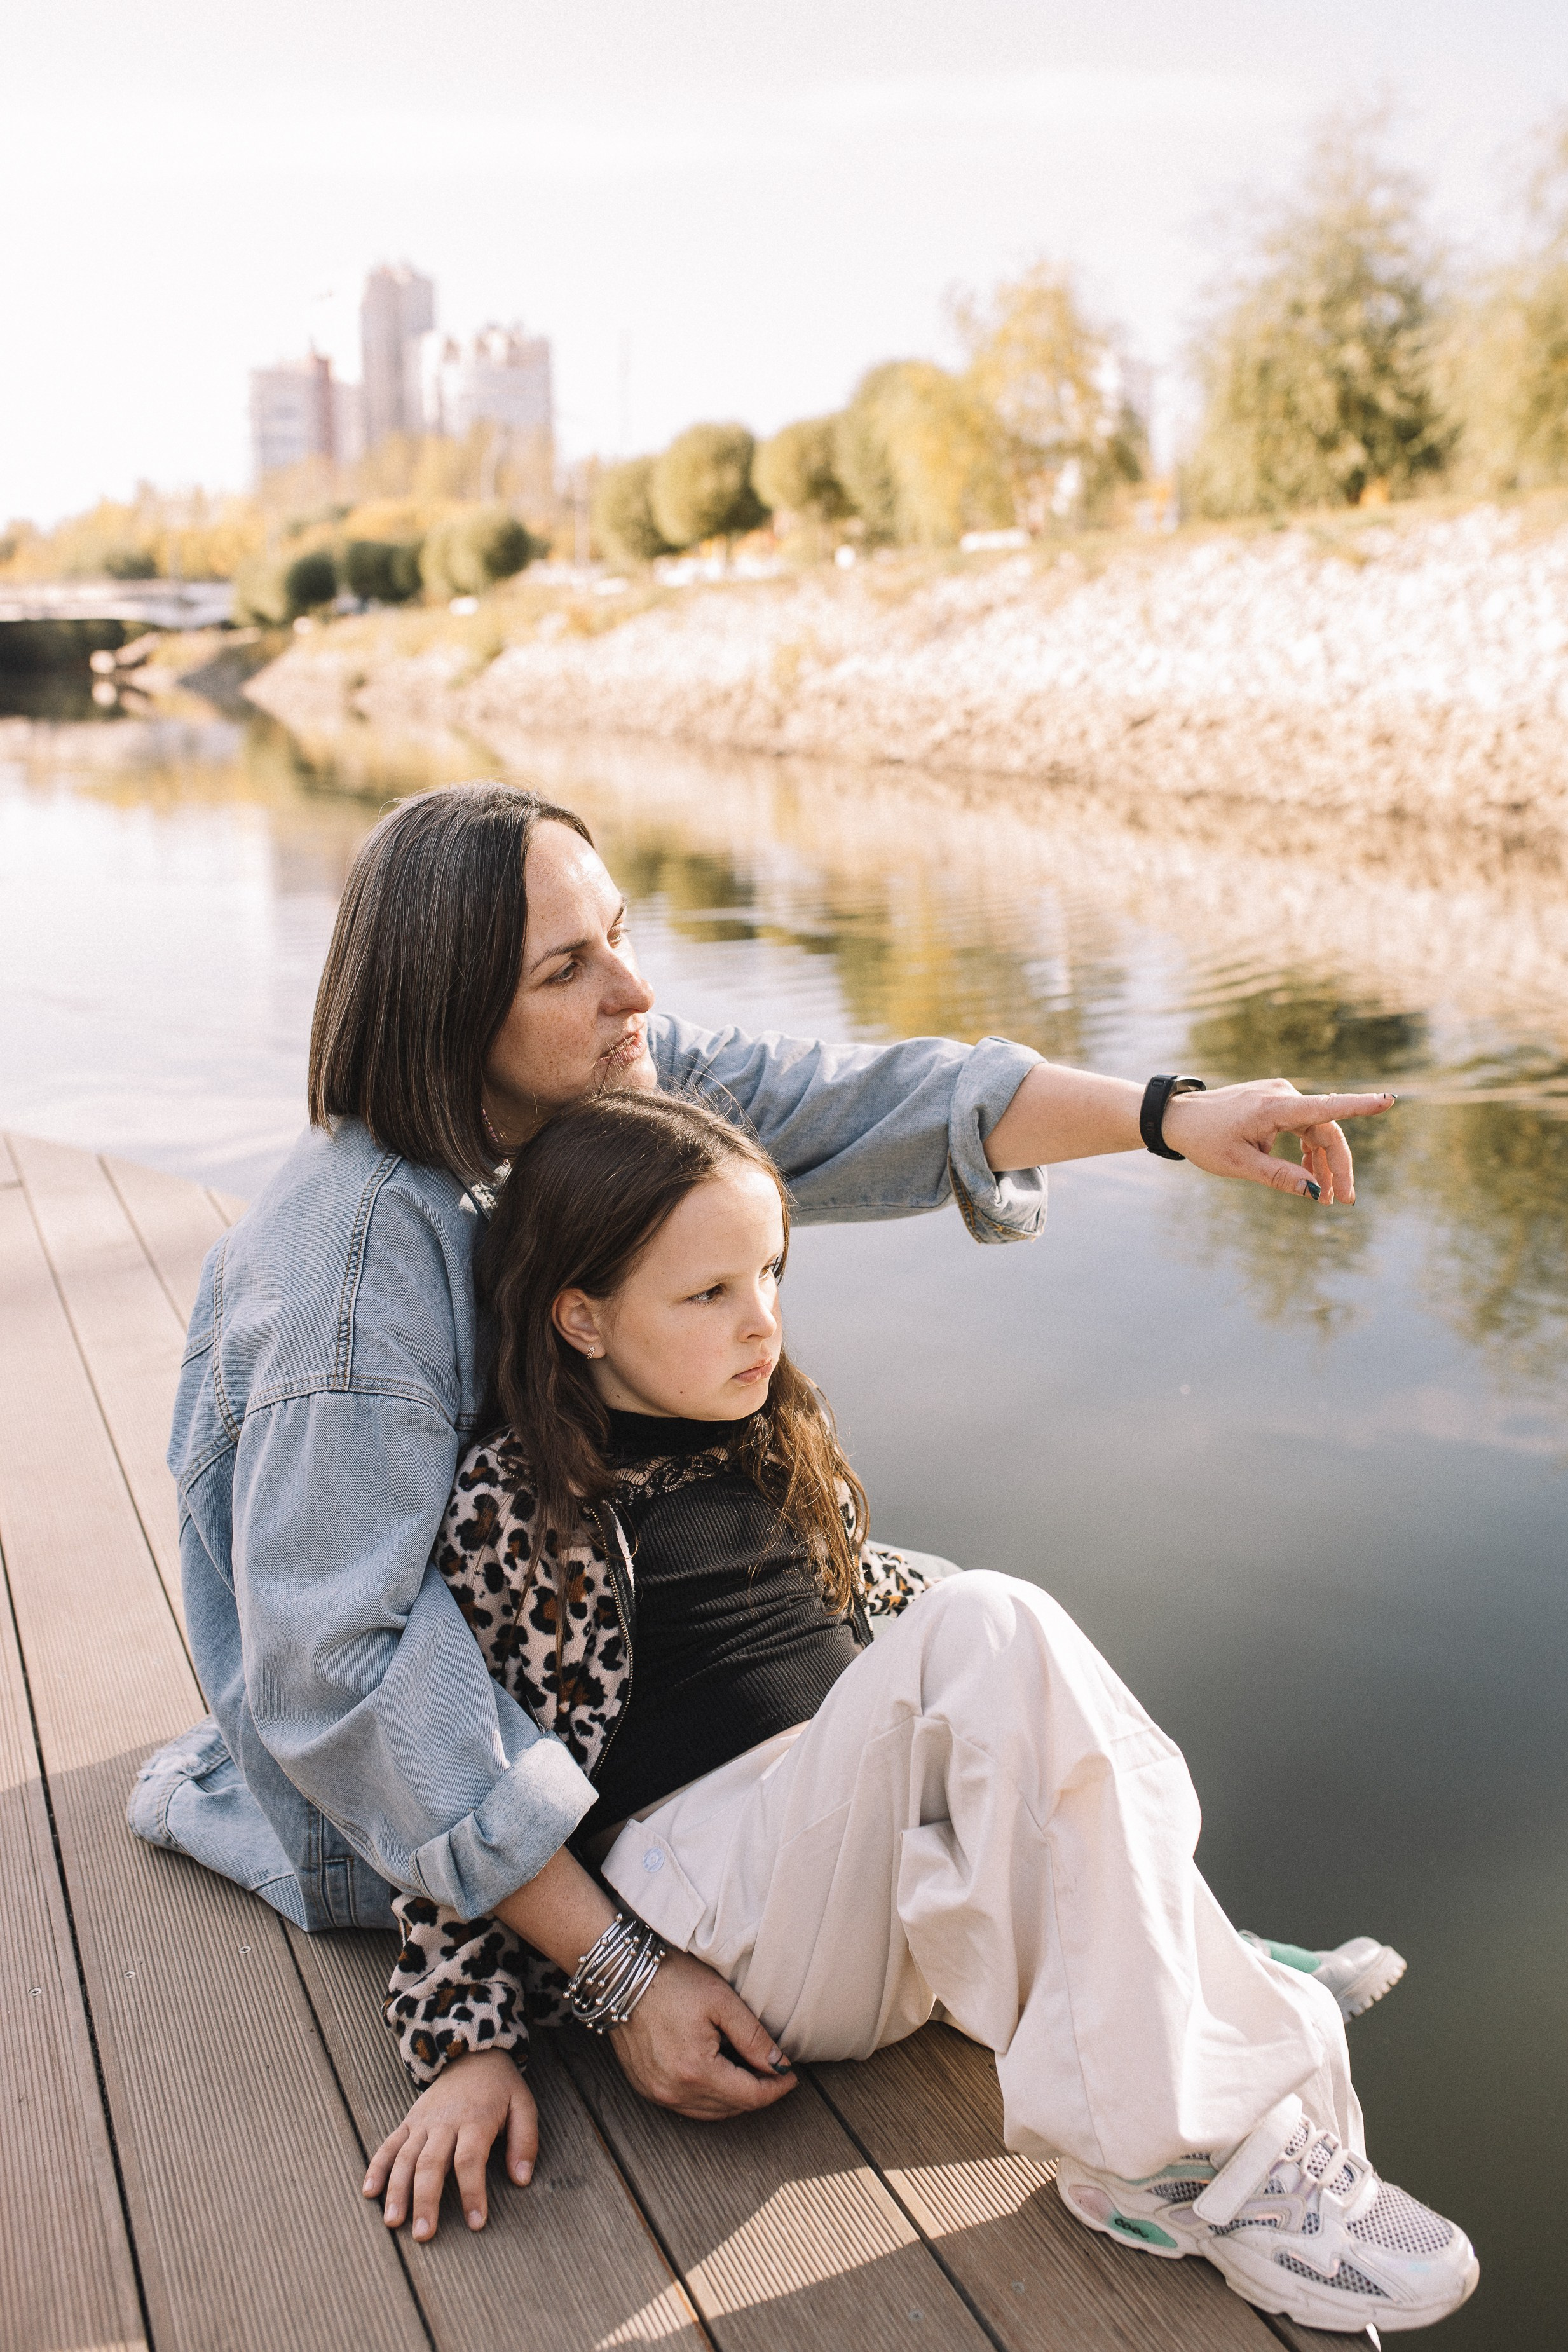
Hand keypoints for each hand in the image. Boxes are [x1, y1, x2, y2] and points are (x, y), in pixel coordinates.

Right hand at [363, 2049, 536, 2240]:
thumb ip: (525, 2141)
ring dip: (397, 2190)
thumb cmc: (501, 2087)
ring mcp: (423, 2122)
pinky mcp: (409, 2121)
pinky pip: (389, 2144)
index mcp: (475, 2120)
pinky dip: (377, 2166)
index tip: (475, 2223)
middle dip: (426, 2200)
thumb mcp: (524, 2105)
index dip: (472, 2192)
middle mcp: (445, 2122)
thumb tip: (522, 2179)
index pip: (470, 2160)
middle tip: (424, 2234)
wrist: (472, 2053)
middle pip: (431, 2163)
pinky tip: (369, 2191)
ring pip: (405, 2157)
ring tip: (392, 2222)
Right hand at [609, 1947, 796, 2119]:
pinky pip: (686, 2106)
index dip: (776, 2088)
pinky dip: (708, 2098)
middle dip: (758, 2093)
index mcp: (696, 2071)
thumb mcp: (721, 2001)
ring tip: (750, 2073)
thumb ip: (753, 2037)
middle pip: (731, 2108)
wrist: (622, 1974)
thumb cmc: (672, 1980)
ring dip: (734, 2098)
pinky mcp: (645, 2087)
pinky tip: (719, 2075)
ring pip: (709, 2112)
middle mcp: (674, 2091)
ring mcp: (656, 2093)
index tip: (792, 2075)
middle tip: (775, 2071)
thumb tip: (780, 2065)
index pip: (750, 2097)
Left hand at [1162, 1081, 1394, 1204]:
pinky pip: (1303, 1129)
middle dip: (1338, 1167)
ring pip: (1317, 1132)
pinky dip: (1309, 1153)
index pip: (1326, 1107)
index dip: (1360, 1106)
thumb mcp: (1240, 1165)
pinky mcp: (1275, 1104)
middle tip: (1343, 1200)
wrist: (1178, 1118)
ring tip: (1326, 1198)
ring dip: (1324, 1164)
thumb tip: (1315, 1192)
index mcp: (1275, 1107)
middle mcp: (1283, 1096)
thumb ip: (1280, 1177)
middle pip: (1326, 1131)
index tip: (1388, 1101)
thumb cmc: (1205, 1139)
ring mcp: (1280, 1098)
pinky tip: (1309, 1177)